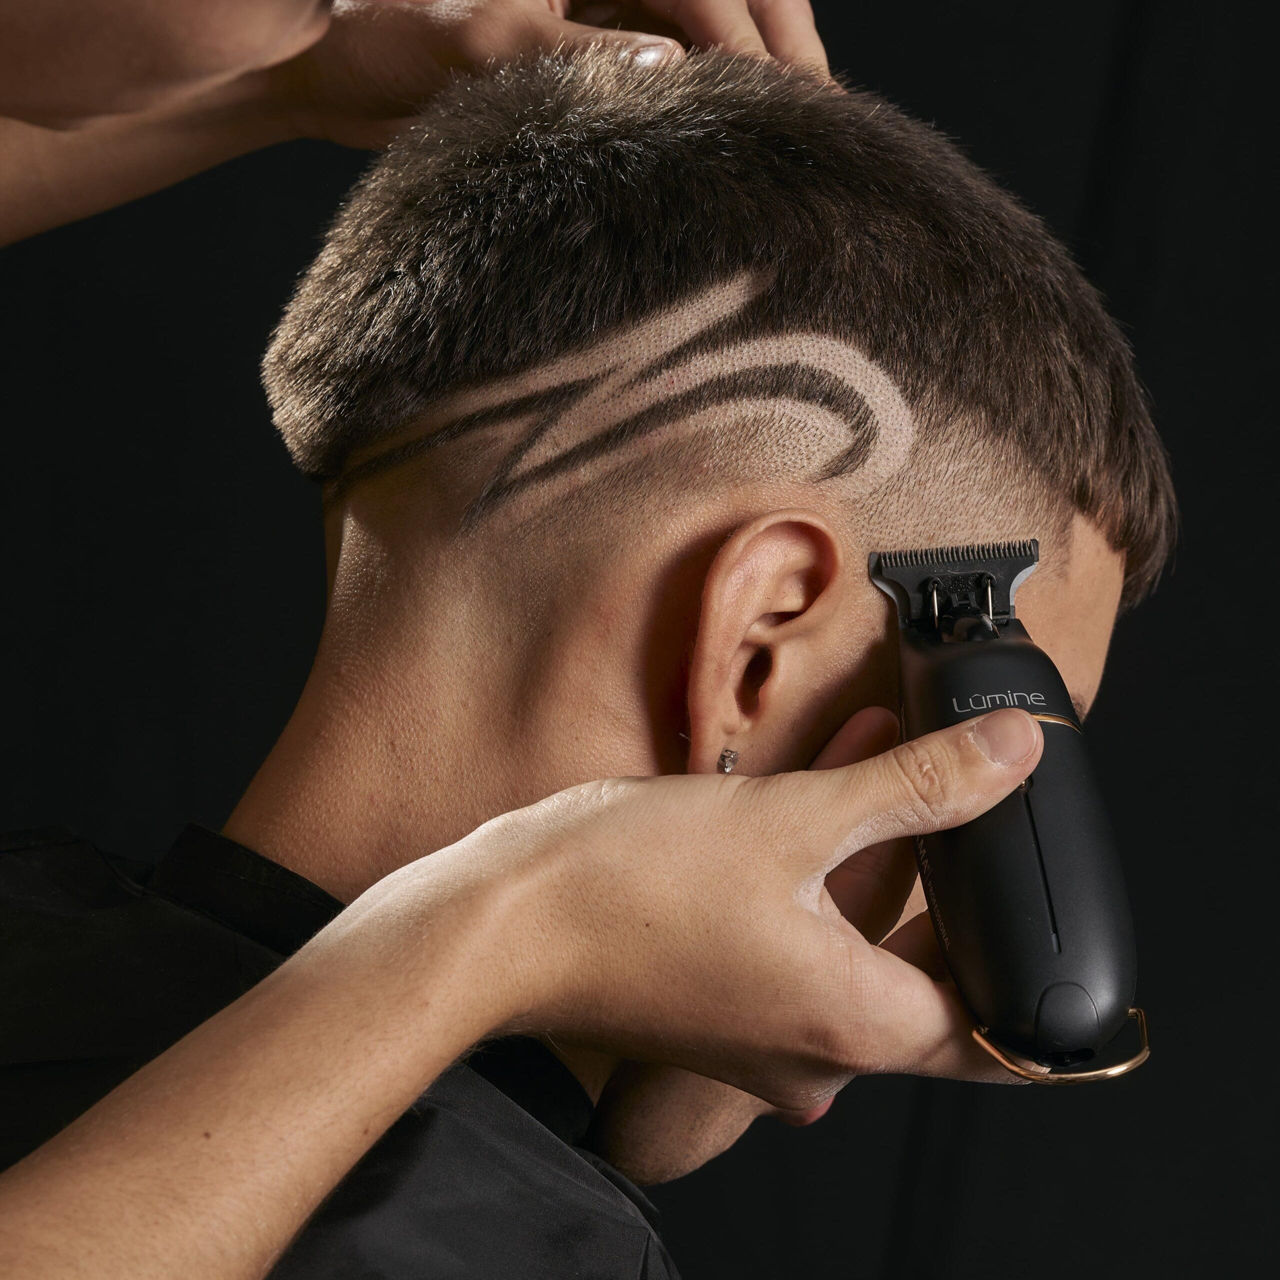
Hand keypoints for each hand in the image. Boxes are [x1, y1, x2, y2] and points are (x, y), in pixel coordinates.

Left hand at [266, 0, 827, 148]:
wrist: (324, 58)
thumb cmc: (387, 28)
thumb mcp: (478, 38)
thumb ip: (571, 53)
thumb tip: (668, 76)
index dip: (763, 42)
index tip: (797, 110)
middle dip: (780, 59)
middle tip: (826, 137)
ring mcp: (604, 1)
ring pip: (706, 37)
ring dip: (747, 89)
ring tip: (787, 156)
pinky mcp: (587, 44)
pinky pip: (666, 71)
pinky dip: (699, 108)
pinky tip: (720, 155)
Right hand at [478, 706, 1042, 1111]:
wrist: (496, 924)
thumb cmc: (625, 890)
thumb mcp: (794, 822)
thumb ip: (916, 789)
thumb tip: (1010, 756)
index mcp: (856, 1026)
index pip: (997, 1021)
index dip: (1028, 955)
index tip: (1042, 900)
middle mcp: (817, 1049)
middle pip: (927, 969)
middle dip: (949, 869)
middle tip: (968, 796)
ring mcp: (763, 1029)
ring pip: (858, 938)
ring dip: (881, 849)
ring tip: (897, 752)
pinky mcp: (720, 997)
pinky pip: (800, 933)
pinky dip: (822, 867)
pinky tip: (827, 777)